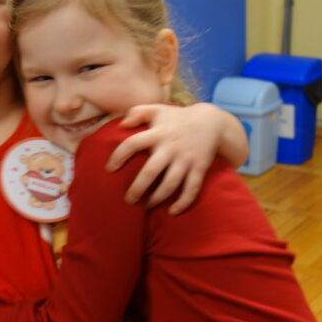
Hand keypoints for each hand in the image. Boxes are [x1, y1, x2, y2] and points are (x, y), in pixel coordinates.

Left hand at [108, 103, 230, 214]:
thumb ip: (137, 112)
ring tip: (147, 206)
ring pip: (170, 185)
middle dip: (137, 188)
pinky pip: (192, 189)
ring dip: (157, 198)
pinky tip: (172, 212)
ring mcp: (186, 159)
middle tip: (128, 200)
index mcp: (157, 134)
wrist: (212, 122)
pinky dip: (183, 203)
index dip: (119, 156)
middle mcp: (171, 148)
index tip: (110, 169)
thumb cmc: (178, 118)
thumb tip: (122, 124)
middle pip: (151, 171)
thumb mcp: (158, 109)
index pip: (132, 144)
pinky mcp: (199, 168)